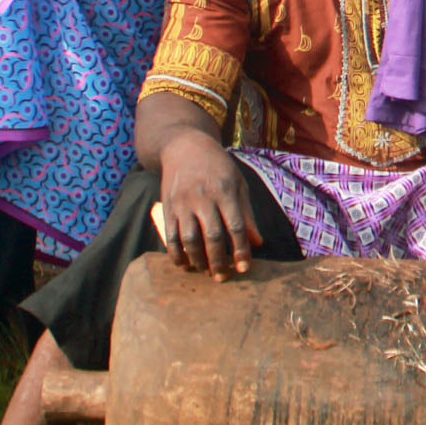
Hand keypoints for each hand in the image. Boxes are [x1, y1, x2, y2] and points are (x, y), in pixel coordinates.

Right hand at [156, 132, 261, 280]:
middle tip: (223, 277)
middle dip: (218, 261)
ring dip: (197, 260)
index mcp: (225, 191)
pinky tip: (184, 264)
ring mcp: (183, 202)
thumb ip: (247, 214)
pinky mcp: (167, 207)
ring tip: (205, 271)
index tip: (244, 268)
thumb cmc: (218, 168)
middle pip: (212, 236)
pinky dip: (176, 254)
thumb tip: (258, 243)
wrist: (184, 148)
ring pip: (189, 239)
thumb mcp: (238, 184)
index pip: (236, 226)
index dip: (241, 250)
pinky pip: (170, 235)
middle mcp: (203, 197)